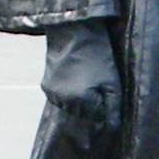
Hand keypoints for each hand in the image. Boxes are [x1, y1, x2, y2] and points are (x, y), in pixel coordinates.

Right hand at [42, 21, 122, 150]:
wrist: (74, 31)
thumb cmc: (97, 54)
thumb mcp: (112, 80)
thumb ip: (113, 106)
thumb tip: (114, 127)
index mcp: (81, 101)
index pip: (97, 117)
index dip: (104, 104)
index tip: (106, 91)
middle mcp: (64, 101)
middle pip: (82, 113)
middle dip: (91, 103)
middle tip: (96, 81)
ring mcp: (52, 94)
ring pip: (70, 106)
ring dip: (78, 99)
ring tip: (84, 78)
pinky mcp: (45, 85)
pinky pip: (59, 97)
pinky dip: (66, 92)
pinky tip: (73, 76)